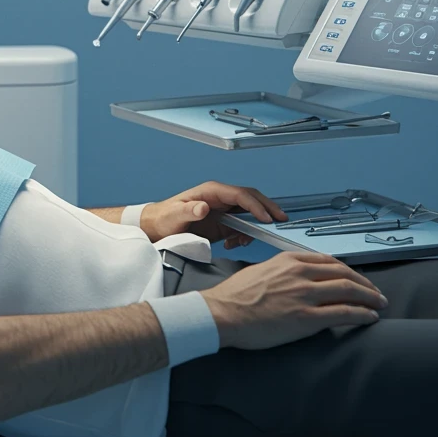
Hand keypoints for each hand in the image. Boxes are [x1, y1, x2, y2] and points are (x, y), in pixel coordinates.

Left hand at [143, 181, 287, 248]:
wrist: (157, 228)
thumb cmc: (163, 218)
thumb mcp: (173, 215)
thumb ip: (188, 211)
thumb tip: (203, 207)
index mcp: (211, 192)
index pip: (240, 194)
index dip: (255, 205)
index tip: (266, 218)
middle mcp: (220, 198)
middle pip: (251, 199)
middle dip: (267, 209)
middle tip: (280, 221)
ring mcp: (223, 210)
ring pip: (249, 212)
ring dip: (254, 226)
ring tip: (245, 241)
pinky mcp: (223, 223)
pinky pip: (242, 226)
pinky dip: (244, 235)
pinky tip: (235, 244)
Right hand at [199, 251, 386, 348]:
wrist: (222, 313)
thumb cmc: (235, 296)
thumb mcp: (260, 271)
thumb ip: (282, 272)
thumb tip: (295, 280)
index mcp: (289, 260)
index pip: (328, 261)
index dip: (347, 270)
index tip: (355, 278)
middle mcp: (300, 273)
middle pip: (343, 273)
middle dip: (364, 283)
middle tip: (375, 293)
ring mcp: (304, 295)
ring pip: (348, 290)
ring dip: (369, 297)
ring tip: (379, 304)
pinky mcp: (306, 317)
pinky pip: (343, 313)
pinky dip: (362, 313)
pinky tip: (370, 317)